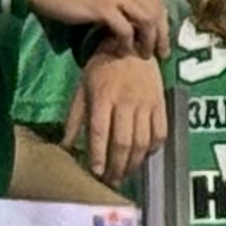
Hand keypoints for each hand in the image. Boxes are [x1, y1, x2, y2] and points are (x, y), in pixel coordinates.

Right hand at [26, 0, 169, 60]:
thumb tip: (136, 19)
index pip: (157, 0)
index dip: (164, 22)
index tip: (163, 40)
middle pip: (156, 10)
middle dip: (162, 35)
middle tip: (160, 54)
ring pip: (146, 19)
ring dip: (148, 40)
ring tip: (143, 55)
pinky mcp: (102, 6)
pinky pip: (125, 29)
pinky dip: (128, 43)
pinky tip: (123, 51)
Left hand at [68, 50, 161, 184]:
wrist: (131, 44)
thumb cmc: (102, 67)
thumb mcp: (82, 88)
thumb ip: (75, 117)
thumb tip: (65, 145)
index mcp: (103, 97)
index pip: (99, 132)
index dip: (98, 155)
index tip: (96, 173)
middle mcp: (126, 102)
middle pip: (123, 142)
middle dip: (117, 166)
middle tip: (112, 181)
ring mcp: (146, 104)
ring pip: (142, 141)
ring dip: (134, 162)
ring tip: (126, 174)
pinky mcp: (161, 103)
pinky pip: (160, 131)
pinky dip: (154, 148)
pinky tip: (145, 156)